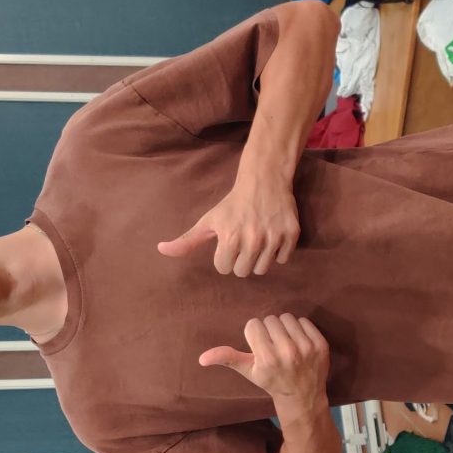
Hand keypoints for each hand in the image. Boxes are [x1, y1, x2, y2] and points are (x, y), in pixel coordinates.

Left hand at [157, 177, 299, 277]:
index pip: (224, 269)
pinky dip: (278, 251)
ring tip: (257, 239)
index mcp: (230, 238)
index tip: (228, 241)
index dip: (224, 256)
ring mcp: (273, 238)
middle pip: (243, 272)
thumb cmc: (232, 204)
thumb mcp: (208, 221)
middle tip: (243, 241)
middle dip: (241, 260)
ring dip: (259, 258)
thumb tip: (161, 249)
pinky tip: (271, 235)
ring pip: (263, 269)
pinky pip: (283, 259)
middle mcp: (252, 240)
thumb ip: (186, 240)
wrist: (264, 180)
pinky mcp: (291, 235)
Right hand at [199, 314, 329, 398]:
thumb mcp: (248, 372)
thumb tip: (202, 358)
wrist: (302, 396)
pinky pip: (304, 321)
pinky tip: (298, 343)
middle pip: (270, 319)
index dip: (254, 334)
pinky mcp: (321, 344)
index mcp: (267, 358)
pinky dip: (300, 329)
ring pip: (286, 318)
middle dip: (269, 330)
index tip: (259, 346)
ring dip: (284, 328)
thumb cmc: (272, 381)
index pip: (254, 325)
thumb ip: (227, 359)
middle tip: (272, 345)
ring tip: (285, 343)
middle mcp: (287, 352)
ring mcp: (306, 348)